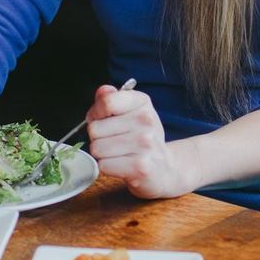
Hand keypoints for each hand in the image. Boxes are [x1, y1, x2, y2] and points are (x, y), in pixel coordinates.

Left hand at [85, 84, 196, 198]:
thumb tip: (102, 91)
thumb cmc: (142, 140)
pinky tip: (123, 165)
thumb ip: (111, 100)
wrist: (164, 168)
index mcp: (142, 102)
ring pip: (97, 148)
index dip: (96, 114)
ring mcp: (145, 144)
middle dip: (98, 138)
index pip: (106, 102)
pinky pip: (104, 165)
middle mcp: (146, 121)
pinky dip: (108, 167)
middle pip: (95, 128)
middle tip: (115, 141)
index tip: (104, 120)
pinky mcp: (140, 167)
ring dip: (103, 154)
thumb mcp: (129, 113)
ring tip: (120, 154)